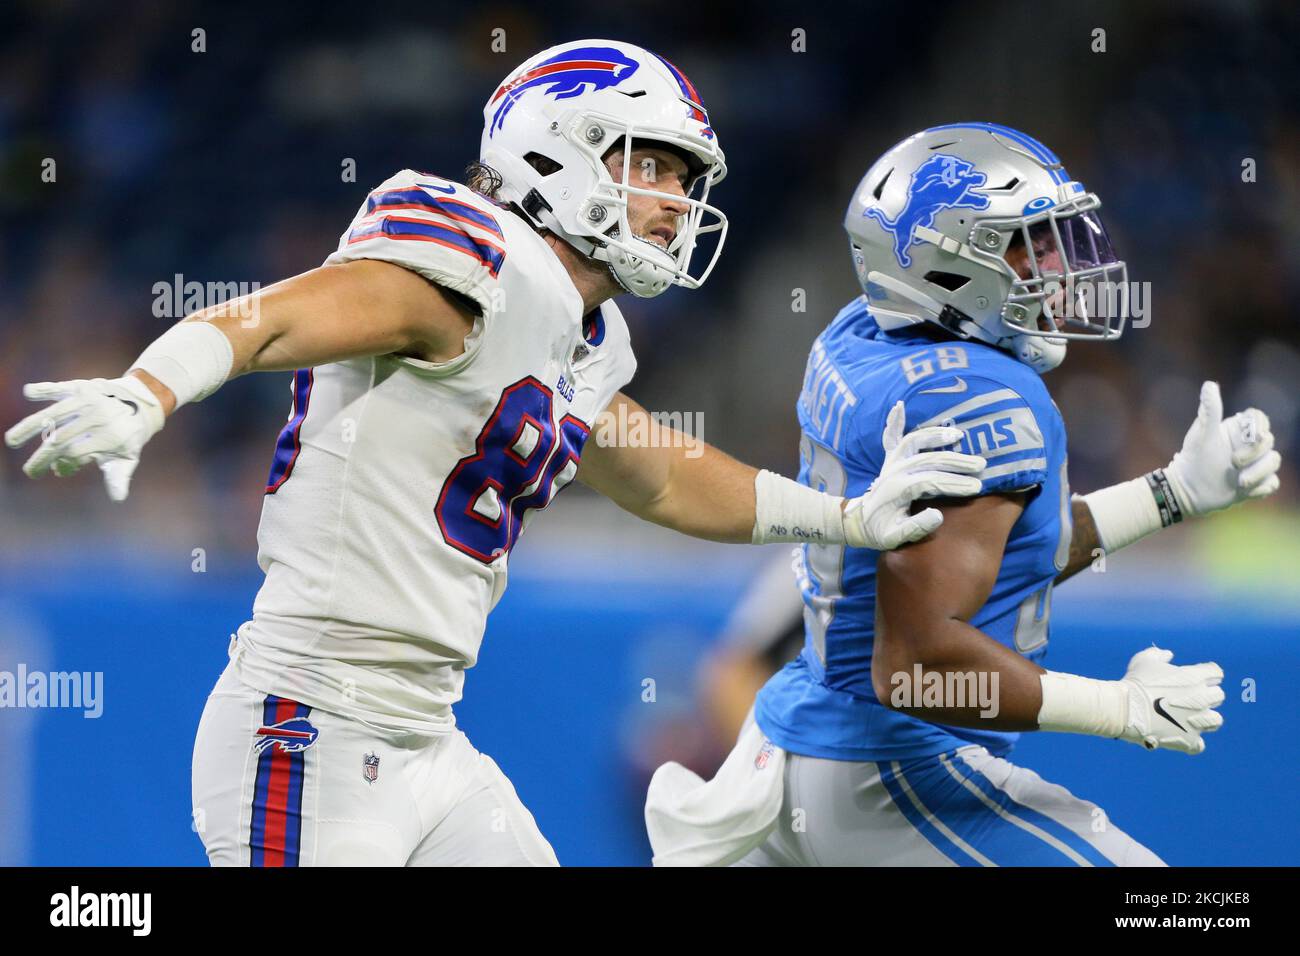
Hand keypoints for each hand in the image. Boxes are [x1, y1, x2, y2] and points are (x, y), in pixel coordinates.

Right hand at [4, 375, 164, 500]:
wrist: (142, 403)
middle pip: (61, 439)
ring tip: (12, 441)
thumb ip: (119, 476)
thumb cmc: (129, 437)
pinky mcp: (81, 387)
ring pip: (53, 414)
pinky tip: (28, 392)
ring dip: (28, 427)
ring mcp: (89, 400)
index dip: (64, 465)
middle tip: (31, 472)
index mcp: (111, 437)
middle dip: (42, 457)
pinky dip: (43, 388)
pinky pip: (59, 387)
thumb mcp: (128, 457)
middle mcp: (98, 417)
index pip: (76, 454)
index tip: (59, 472)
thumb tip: (118, 499)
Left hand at [843, 400, 985, 549]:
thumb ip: (916, 527)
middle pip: (929, 460)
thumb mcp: (895, 538)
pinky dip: (894, 421)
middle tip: (980, 465)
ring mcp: (890, 463)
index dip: (955, 484)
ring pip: (914, 441)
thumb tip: (938, 514)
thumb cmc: (879, 532)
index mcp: (898, 490)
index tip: (976, 487)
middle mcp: (894, 471)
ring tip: (958, 434)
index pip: (931, 482)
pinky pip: (891, 437)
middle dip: (956, 462)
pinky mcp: (888, 459)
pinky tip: (900, 406)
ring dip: (936, 436)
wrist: (857, 523)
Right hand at [1117, 646, 1223, 753]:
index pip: (1215, 673)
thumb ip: (1158, 655)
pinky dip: (1192, 742)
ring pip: (1215, 720)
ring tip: (1191, 719)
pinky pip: (1199, 745)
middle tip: (1191, 697)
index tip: (1197, 677)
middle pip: (1218, 696)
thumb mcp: (1144, 661)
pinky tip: (1182, 737)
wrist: (1126, 709)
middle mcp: (1202, 698)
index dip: (1207, 674)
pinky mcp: (1190, 740)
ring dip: (1205, 718)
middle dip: (1206, 695)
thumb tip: (1168, 654)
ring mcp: (1198, 721)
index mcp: (1195, 677)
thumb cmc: (1135, 682)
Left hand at [1165, 381, 1279, 516]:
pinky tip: (1244, 491)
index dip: (1259, 427)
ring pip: (1274, 462)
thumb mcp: (1202, 434)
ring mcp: (1254, 464)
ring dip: (1258, 473)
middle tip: (1233, 462)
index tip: (1250, 436)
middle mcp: (1248, 445)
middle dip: (1254, 454)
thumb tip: (1209, 384)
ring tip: (1239, 482)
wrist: (1187, 490)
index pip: (1260, 419)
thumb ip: (1210, 410)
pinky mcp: (1256, 483)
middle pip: (1269, 441)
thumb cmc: (1193, 458)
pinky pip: (1272, 483)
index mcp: (1237, 430)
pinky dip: (1261, 487)